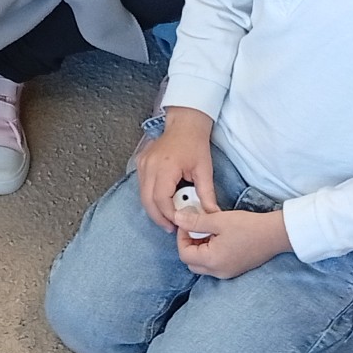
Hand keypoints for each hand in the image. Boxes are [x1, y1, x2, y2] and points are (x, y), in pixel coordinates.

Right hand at [136, 106, 215, 231]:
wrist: (184, 124)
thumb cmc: (195, 144)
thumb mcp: (204, 170)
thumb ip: (207, 195)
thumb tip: (212, 215)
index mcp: (165, 167)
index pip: (161, 199)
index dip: (169, 215)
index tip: (180, 224)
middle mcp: (149, 166)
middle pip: (147, 200)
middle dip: (159, 217)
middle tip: (170, 228)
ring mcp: (142, 163)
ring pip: (142, 195)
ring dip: (153, 209)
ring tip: (168, 218)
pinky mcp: (141, 163)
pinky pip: (142, 186)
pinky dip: (150, 197)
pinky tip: (162, 203)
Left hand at [176, 206, 290, 278]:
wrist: (275, 234)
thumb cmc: (248, 226)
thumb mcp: (218, 220)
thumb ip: (195, 222)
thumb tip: (177, 219)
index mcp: (212, 261)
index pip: (184, 254)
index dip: (182, 237)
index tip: (188, 223)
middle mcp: (219, 271)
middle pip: (191, 262)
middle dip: (189, 243)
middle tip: (197, 227)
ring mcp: (228, 272)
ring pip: (202, 263)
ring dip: (200, 247)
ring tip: (209, 230)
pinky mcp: (235, 269)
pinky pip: (214, 264)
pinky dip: (211, 251)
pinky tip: (219, 236)